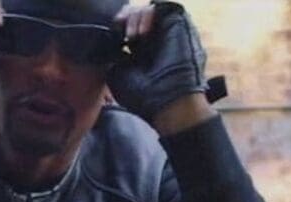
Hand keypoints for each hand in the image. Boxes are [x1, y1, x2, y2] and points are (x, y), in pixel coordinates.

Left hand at [108, 2, 216, 127]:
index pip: (130, 23)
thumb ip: (114, 54)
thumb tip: (110, 41)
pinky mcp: (181, 25)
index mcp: (144, 48)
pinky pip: (164, 6)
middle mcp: (158, 38)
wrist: (166, 103)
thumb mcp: (118, 72)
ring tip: (131, 36)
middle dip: (126, 17)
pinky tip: (141, 33)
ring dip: (135, 16)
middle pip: (139, 12)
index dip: (119, 23)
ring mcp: (170, 30)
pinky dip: (148, 14)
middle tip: (118, 29)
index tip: (113, 33)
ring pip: (150, 8)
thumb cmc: (143, 95)